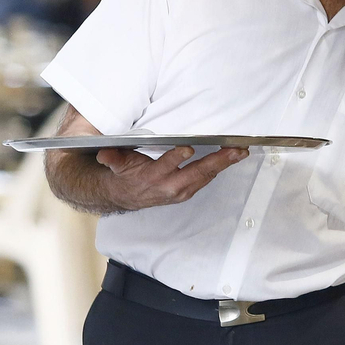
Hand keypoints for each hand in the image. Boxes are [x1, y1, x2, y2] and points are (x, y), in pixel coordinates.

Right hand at [93, 146, 248, 211]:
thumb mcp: (117, 164)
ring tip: (241, 152)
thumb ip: (112, 158)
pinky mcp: (189, 191)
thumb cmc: (126, 174)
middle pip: (196, 172)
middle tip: (235, 150)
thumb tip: (104, 153)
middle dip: (217, 161)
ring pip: (206, 176)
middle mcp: (170, 186)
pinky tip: (233, 158)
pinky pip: (207, 179)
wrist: (127, 196)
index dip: (176, 158)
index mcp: (152, 176)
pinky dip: (221, 168)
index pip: (165, 166)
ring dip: (225, 164)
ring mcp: (181, 190)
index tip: (188, 148)